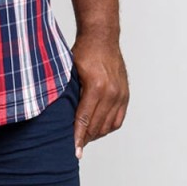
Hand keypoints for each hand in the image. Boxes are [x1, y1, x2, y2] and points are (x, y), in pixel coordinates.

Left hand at [70, 33, 128, 159]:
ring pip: (109, 125)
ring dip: (97, 133)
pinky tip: (99, 129)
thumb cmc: (84, 50)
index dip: (78, 136)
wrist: (102, 37)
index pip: (85, 119)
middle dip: (86, 137)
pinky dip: (109, 127)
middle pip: (97, 125)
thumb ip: (70, 92)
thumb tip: (61, 114)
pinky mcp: (125, 94)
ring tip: (85, 137)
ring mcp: (120, 94)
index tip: (74, 150)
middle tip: (76, 145)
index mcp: (96, 86)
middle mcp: (111, 92)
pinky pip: (119, 119)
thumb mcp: (71, 70)